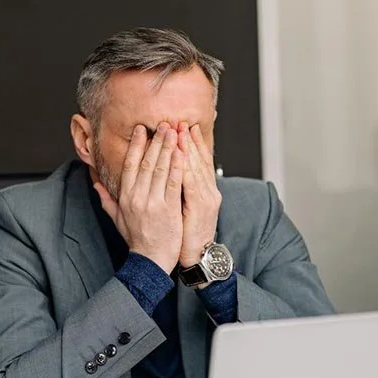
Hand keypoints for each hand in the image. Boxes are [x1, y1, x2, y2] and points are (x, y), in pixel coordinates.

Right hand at [94, 123, 183, 274]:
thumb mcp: (118, 219)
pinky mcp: (168, 209)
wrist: (150, 260)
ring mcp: (153, 203)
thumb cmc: (137, 240)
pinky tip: (182, 153)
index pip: (130, 165)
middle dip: (155, 141)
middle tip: (163, 124)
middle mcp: (137, 197)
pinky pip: (174, 183)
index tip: (142, 130)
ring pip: (160, 169)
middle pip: (146, 163)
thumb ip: (107, 200)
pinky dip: (178, 166)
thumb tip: (95, 184)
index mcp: (125, 197)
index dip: (136, 145)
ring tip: (174, 131)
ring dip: (168, 148)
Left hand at [178, 123, 220, 267]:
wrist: (197, 255)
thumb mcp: (184, 209)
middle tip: (180, 121)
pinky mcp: (200, 207)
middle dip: (188, 140)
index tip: (184, 127)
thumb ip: (178, 190)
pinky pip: (192, 185)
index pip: (198, 161)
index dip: (192, 143)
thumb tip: (169, 175)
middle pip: (199, 160)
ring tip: (179, 131)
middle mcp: (208, 191)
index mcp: (204, 191)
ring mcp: (206, 198)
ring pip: (196, 168)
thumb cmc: (186, 234)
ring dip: (188, 148)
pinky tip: (180, 157)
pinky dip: (186, 169)